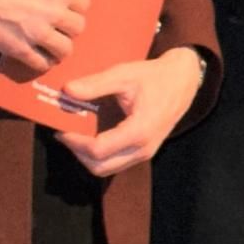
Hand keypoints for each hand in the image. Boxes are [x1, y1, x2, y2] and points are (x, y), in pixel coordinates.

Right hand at [0, 0, 89, 75]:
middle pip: (78, 28)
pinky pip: (41, 63)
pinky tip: (38, 60)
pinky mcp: (20, 49)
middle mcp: (53, 12)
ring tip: (52, 49)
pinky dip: (42, 63)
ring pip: (65, 50)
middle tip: (59, 30)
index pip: (84, 4)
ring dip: (60, 49)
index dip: (76, 8)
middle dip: (69, 29)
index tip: (68, 10)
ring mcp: (38, 33)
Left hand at [58, 46, 203, 175]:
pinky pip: (115, 163)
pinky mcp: (144, 152)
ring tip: (74, 136)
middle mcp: (143, 149)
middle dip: (77, 152)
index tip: (61, 128)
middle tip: (64, 133)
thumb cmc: (154, 77)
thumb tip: (66, 90)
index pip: (98, 149)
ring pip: (106, 169)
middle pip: (99, 167)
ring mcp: (145, 153)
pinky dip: (98, 156)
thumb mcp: (124, 75)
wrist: (182, 81)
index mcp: (139, 132)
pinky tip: (89, 137)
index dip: (74, 141)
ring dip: (86, 157)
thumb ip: (95, 84)